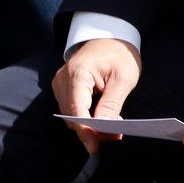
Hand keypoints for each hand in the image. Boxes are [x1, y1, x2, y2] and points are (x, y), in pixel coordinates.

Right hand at [55, 38, 142, 156]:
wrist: (111, 35)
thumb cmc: (119, 53)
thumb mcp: (123, 78)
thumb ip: (111, 104)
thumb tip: (102, 128)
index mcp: (78, 73)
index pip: (77, 111)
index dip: (87, 131)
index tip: (97, 146)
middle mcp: (63, 79)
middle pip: (72, 116)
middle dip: (91, 131)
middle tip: (113, 138)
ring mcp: (60, 84)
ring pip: (70, 116)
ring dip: (88, 126)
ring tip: (111, 130)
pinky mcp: (63, 88)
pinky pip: (71, 109)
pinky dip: (85, 118)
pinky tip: (102, 120)